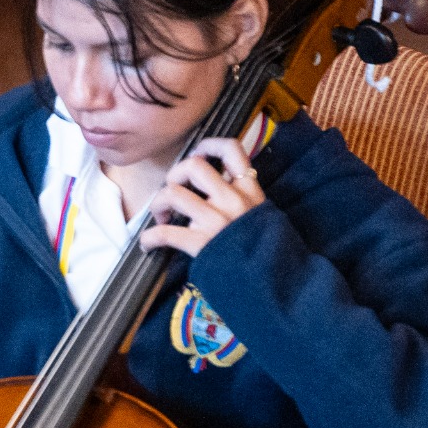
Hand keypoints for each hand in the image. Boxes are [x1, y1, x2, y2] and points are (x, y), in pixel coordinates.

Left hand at [141, 137, 264, 257]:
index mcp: (250, 191)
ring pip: (173, 193)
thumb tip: (218, 190)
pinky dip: (149, 239)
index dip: (209, 145)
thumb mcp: (263, 217)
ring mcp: (217, 220)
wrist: (279, 282)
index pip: (232, 150)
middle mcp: (233, 200)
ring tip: (161, 217)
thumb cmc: (267, 254)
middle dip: (175, 175)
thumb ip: (244, 201)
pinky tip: (148, 245)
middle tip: (173, 191)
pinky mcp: (202, 243)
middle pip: (193, 166)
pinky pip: (164, 233)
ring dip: (159, 204)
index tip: (197, 153)